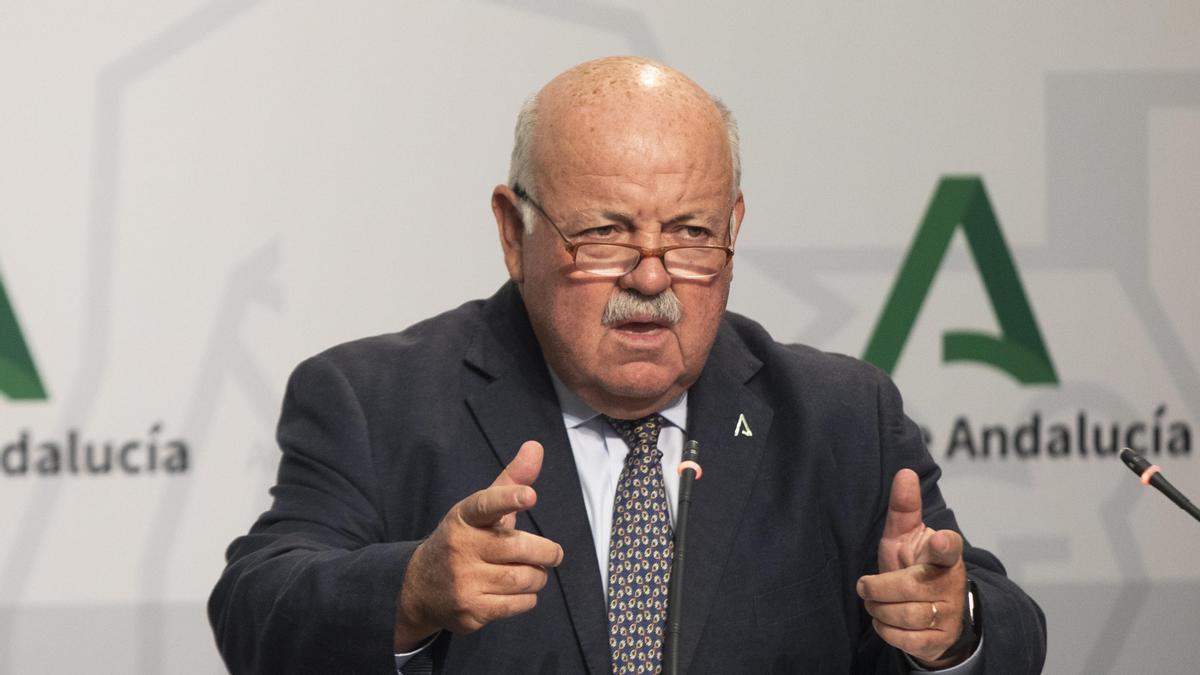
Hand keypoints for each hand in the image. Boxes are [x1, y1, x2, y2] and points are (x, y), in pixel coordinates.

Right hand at [394, 441, 563, 649]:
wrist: (419, 587)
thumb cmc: (463, 540)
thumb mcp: (479, 510)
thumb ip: (511, 482)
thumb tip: (536, 447)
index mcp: (464, 517)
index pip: (486, 504)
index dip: (509, 499)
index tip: (529, 495)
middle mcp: (460, 548)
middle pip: (518, 547)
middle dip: (546, 552)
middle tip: (553, 553)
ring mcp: (463, 582)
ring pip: (523, 578)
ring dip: (538, 576)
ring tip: (536, 572)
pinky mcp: (470, 611)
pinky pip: (517, 604)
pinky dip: (529, 597)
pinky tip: (521, 591)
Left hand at [856, 469, 969, 667]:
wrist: (931, 613)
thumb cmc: (913, 565)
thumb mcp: (905, 537)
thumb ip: (904, 509)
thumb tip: (905, 472)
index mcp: (945, 555)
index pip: (949, 548)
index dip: (943, 545)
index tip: (936, 541)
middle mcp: (951, 584)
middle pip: (909, 587)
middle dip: (878, 588)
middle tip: (864, 586)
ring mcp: (949, 614)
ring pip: (907, 615)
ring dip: (879, 609)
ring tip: (872, 602)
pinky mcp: (940, 639)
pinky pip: (907, 639)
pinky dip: (886, 630)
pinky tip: (882, 620)